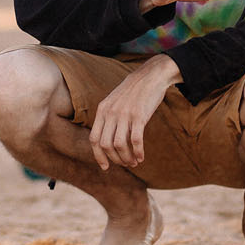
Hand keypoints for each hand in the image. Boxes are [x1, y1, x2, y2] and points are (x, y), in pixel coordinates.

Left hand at [87, 55, 178, 170]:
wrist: (150, 76)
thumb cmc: (133, 93)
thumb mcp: (114, 102)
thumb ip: (108, 118)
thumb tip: (107, 142)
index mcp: (102, 110)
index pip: (94, 139)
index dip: (98, 156)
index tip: (105, 167)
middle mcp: (110, 113)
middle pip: (106, 145)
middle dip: (115, 159)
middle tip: (126, 164)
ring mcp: (124, 114)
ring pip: (119, 145)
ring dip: (126, 158)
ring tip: (134, 162)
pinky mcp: (139, 115)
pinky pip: (135, 140)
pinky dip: (138, 152)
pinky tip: (141, 157)